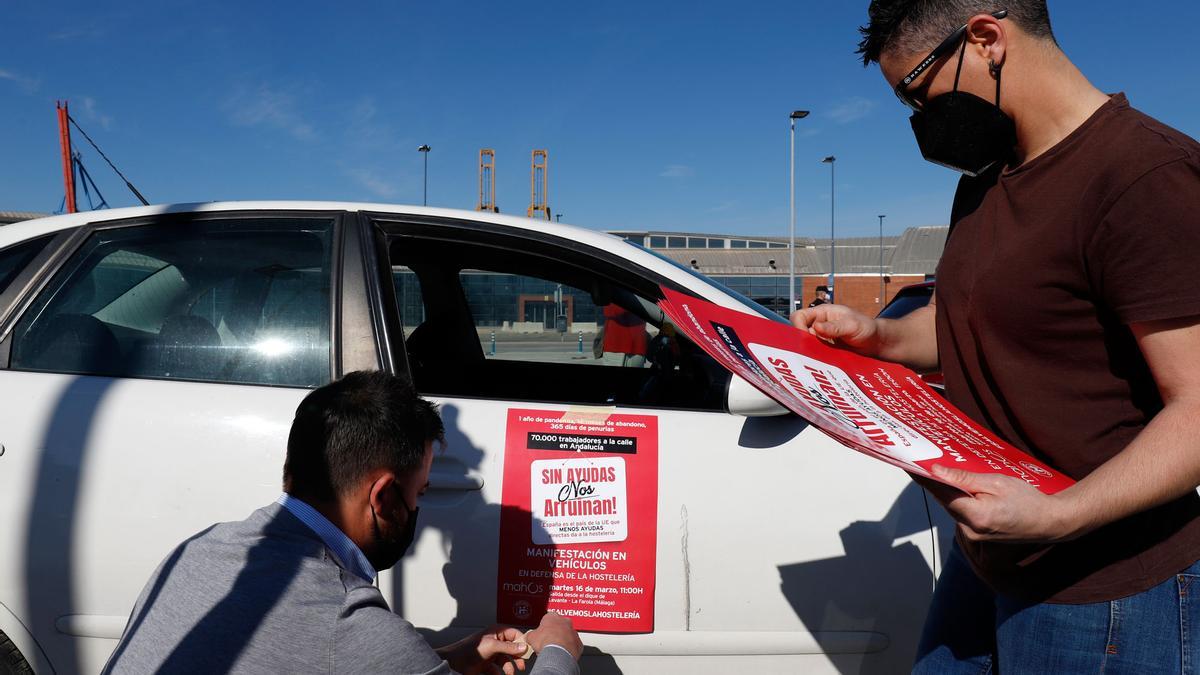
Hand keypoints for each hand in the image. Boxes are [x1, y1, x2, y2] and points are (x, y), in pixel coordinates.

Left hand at [438, 625, 529, 674]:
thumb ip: (508, 647)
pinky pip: (498, 670)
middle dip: (517, 658)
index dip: (522, 642)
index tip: (528, 652)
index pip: (515, 634)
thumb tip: (524, 647)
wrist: (453, 663)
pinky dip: (500, 673)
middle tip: (521, 666)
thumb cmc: (469, 650)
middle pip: (512, 649)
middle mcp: (495, 642)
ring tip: (510, 674)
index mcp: (496, 632)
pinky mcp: (486, 665)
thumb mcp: (491, 646)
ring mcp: (491, 654)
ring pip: (506, 661)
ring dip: (509, 668)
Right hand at [523, 611, 582, 660]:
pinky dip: (569, 648)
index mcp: (552, 616)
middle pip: (559, 625)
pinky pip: (574, 645)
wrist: (557, 653)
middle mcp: (565, 621)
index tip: (541, 633)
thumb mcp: (531, 637)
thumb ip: (531, 634)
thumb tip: (529, 637)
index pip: (547, 618)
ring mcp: (573, 632)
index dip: (543, 627)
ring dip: (563, 640)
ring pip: (568, 634)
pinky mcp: (579, 643)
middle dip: (555, 632)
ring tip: (555, 649)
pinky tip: (563, 654)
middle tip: (548, 641)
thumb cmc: (546, 642)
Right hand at [791, 304, 880, 354]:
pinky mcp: (825, 350)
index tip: (805, 339)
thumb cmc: (867, 328)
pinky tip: (820, 365)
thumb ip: (834, 327)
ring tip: (816, 361)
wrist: (877, 343)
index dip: (798, 326)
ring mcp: (821, 338)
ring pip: (806, 345)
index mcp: (822, 313)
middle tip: (809, 353)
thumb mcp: (852, 325)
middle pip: (799, 332)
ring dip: (809, 353)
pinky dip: (816, 359)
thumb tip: (816, 327)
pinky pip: (815, 354)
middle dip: (802, 343)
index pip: (800, 316)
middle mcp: (819, 325)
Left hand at [927, 465, 1083, 543]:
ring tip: (942, 470)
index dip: (922, 477)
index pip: (940, 493)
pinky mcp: (977, 537)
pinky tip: (959, 487)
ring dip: (947, 491)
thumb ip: (965, 479)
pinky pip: (961, 514)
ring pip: (952, 507)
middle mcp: (970, 530)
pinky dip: (958, 500)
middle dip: (935, 481)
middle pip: (944, 500)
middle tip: (923, 461)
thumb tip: (936, 471)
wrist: (1050, 523)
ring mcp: (973, 537)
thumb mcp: (997, 482)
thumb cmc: (1028, 501)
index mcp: (976, 516)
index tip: (907, 464)